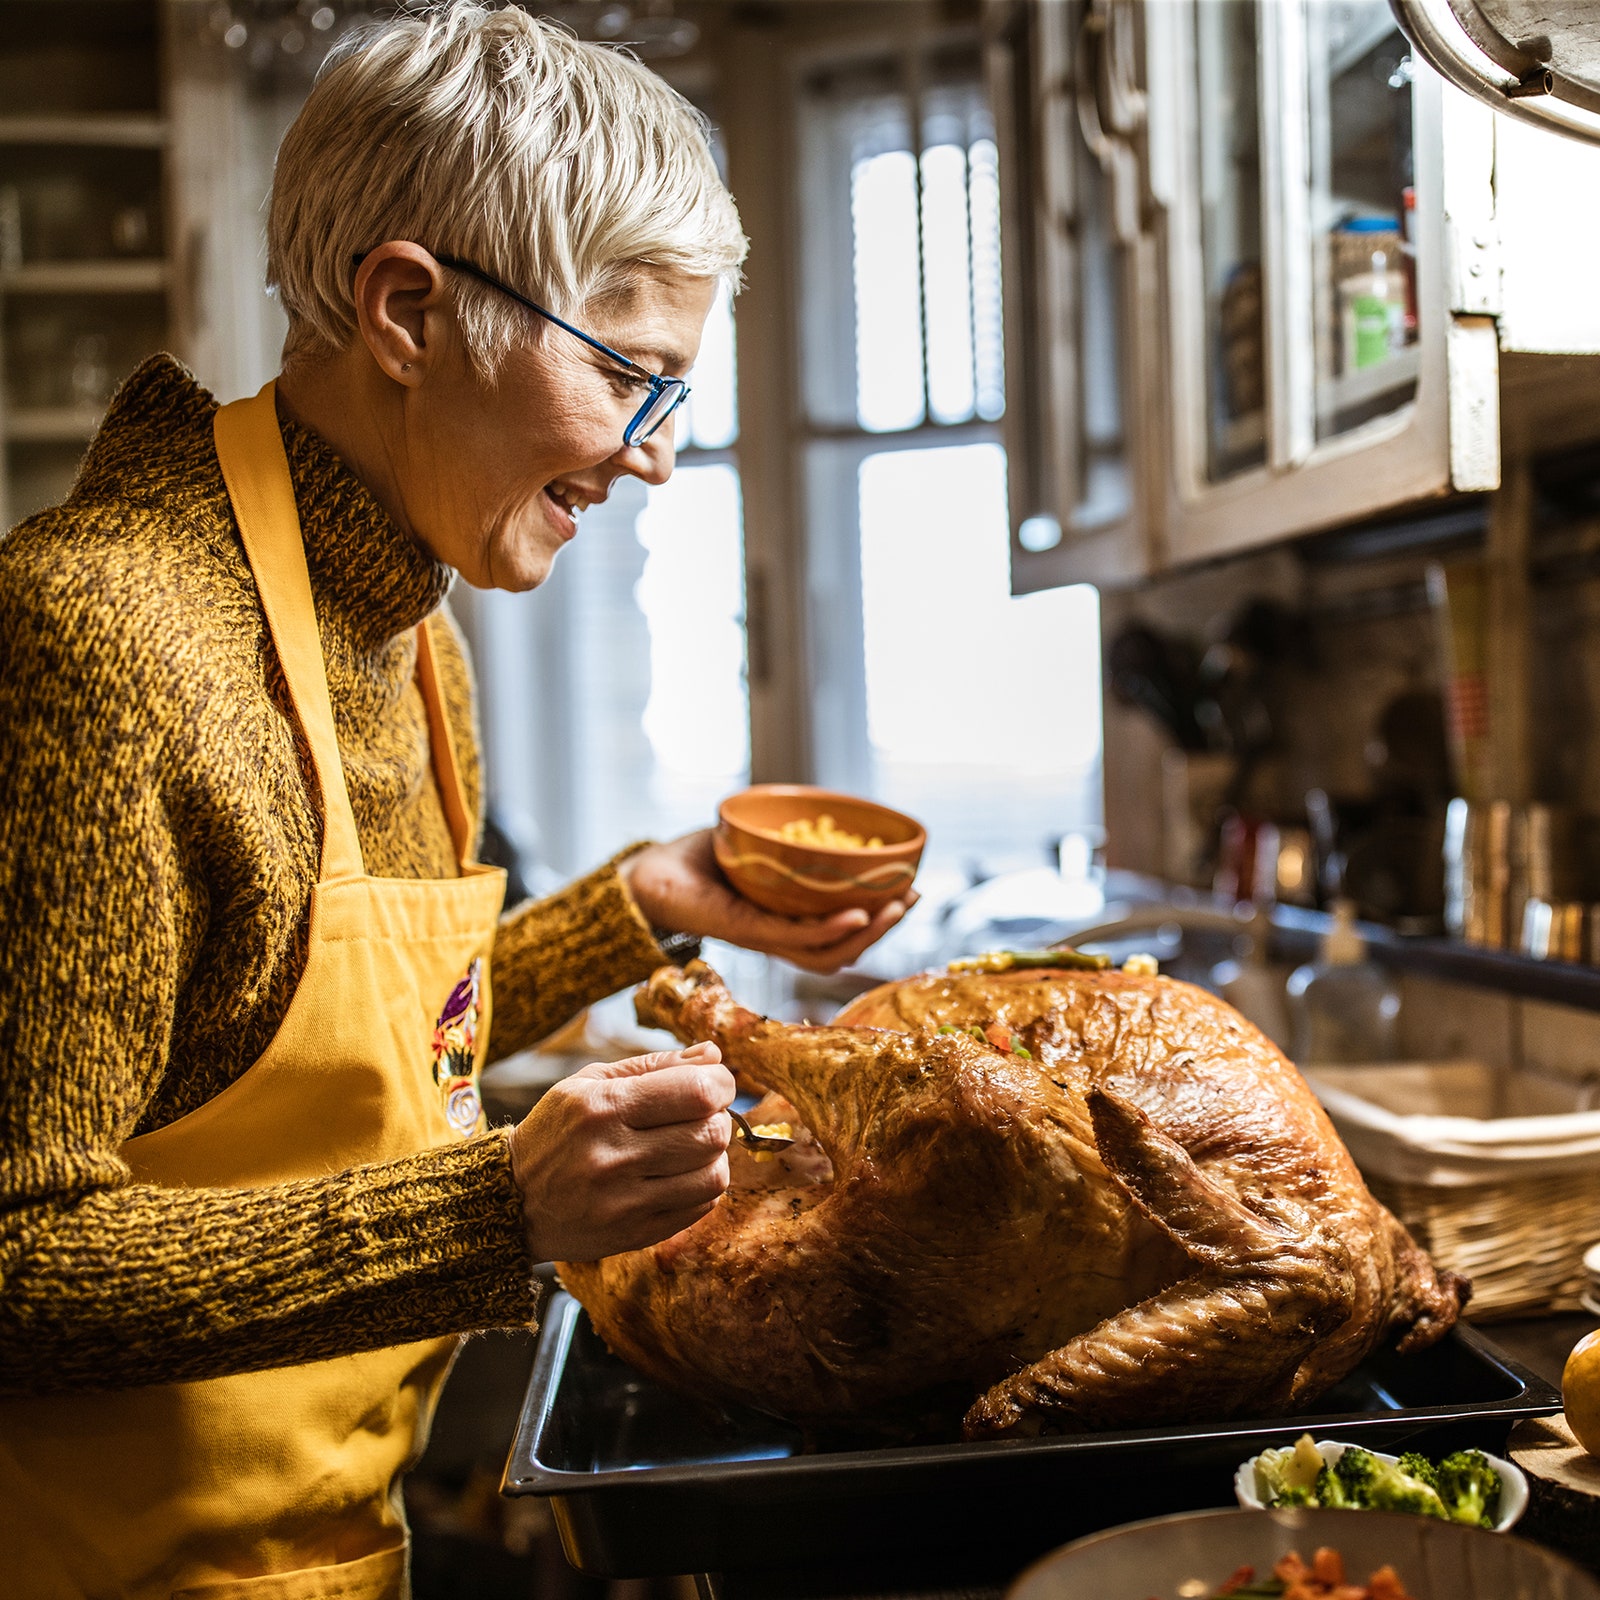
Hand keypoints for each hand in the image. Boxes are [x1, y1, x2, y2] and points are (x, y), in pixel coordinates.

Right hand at [509, 1042, 734, 1263]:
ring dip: (714, 1156)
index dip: (720, 1083)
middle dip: (718, 1118)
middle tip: (701, 1116)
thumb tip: (714, 1054)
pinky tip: (680, 1175)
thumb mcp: (591, 1083)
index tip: (714, 1083)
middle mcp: (613, 1156)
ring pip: (713, 1176)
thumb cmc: (557, 1131)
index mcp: (603, 1107)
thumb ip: (655, 1065)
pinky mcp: (635, 1235)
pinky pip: (701, 1208)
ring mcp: (624, 1202)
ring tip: (691, 1147)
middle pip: (710, 1134)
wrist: (513, 1199)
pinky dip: (702, 1187)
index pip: (696, 1092)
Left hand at [621, 830, 915, 974]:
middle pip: (845, 948)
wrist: (645, 878)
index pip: (842, 930)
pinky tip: (856, 915)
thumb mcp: (752, 842)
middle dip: (886, 927)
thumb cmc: (696, 861)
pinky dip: (830, 930)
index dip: (880, 917)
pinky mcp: (745, 931)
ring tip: (897, 907)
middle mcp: (778, 935)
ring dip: (868, 934)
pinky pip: (795, 939)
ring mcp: (763, 936)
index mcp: (785, 919)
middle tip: (913, 898)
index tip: (910, 891)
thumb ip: (783, 833)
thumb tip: (821, 808)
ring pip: (828, 952)